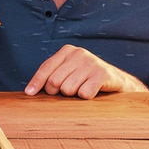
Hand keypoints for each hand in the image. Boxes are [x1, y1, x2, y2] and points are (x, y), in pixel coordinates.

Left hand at [25, 44, 148, 98]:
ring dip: (73, 95)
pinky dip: (86, 97)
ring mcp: (92, 62)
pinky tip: (93, 91)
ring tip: (82, 90)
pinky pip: (84, 94)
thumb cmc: (87, 79)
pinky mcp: (103, 74)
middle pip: (55, 81)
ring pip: (68, 89)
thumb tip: (29, 91)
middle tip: (68, 92)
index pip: (46, 68)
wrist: (119, 83)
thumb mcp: (69, 72)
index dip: (36, 82)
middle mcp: (79, 53)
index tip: (29, 94)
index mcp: (67, 51)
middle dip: (58, 92)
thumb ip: (52, 76)